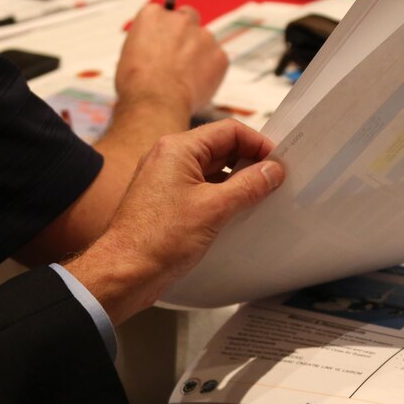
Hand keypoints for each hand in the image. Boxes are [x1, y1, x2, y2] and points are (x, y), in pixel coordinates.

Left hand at [64, 119, 283, 324]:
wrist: (125, 272)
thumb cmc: (159, 239)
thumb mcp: (214, 208)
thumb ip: (249, 185)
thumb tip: (273, 170)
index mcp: (178, 148)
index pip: (228, 131)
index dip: (257, 143)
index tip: (278, 163)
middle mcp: (169, 157)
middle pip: (220, 148)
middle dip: (249, 162)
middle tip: (275, 181)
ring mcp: (165, 180)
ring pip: (211, 170)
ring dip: (236, 182)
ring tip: (261, 199)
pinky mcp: (165, 201)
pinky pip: (200, 189)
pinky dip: (221, 197)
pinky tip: (237, 213)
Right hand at [115, 3, 227, 116]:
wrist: (156, 101)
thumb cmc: (137, 83)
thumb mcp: (129, 52)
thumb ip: (148, 41)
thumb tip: (155, 47)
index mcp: (154, 15)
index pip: (164, 13)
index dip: (164, 32)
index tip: (163, 45)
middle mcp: (180, 19)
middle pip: (188, 17)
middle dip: (186, 33)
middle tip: (179, 57)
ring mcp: (203, 36)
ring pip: (204, 40)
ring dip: (199, 53)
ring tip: (185, 77)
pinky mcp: (219, 55)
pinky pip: (218, 59)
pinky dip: (211, 71)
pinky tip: (196, 84)